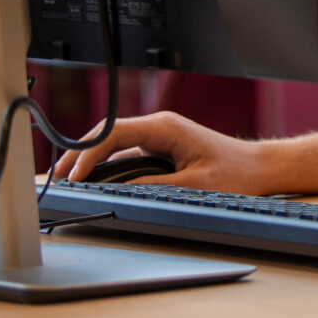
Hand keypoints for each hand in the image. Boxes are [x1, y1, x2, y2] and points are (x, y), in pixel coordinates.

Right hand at [51, 111, 269, 191]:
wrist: (259, 168)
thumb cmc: (236, 172)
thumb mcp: (194, 185)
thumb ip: (156, 186)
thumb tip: (121, 189)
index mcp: (165, 127)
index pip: (114, 133)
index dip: (88, 152)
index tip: (74, 174)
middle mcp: (159, 127)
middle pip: (108, 134)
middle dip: (81, 153)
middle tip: (58, 176)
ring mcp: (159, 136)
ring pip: (114, 143)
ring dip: (91, 158)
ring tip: (68, 179)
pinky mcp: (161, 148)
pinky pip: (125, 152)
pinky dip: (106, 164)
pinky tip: (93, 178)